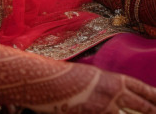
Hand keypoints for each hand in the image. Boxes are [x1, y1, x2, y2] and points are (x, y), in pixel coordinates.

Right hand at [0, 44, 155, 112]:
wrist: (40, 80)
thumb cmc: (57, 76)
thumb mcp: (83, 77)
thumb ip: (100, 86)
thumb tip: (112, 98)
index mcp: (109, 79)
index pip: (140, 88)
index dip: (153, 95)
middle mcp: (111, 93)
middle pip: (142, 105)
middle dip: (151, 109)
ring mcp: (103, 107)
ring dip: (137, 113)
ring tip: (150, 113)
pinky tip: (115, 113)